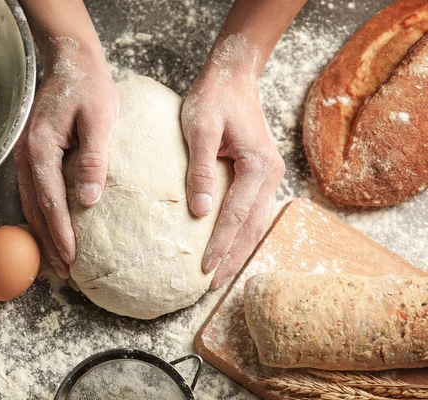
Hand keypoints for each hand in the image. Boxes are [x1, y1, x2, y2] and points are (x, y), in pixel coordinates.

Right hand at [13, 39, 119, 278]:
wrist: (71, 62)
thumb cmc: (89, 88)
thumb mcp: (99, 120)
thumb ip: (93, 160)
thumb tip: (88, 200)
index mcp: (41, 149)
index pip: (51, 201)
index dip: (60, 233)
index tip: (72, 259)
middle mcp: (27, 157)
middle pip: (36, 209)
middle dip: (50, 243)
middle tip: (65, 273)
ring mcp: (26, 156)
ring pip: (32, 204)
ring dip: (44, 234)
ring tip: (58, 261)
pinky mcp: (33, 155)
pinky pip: (34, 193)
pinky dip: (42, 216)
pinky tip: (52, 229)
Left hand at [182, 62, 284, 289]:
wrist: (234, 76)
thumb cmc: (214, 98)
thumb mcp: (199, 130)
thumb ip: (200, 170)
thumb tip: (200, 212)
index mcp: (259, 165)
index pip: (236, 215)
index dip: (220, 244)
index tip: (204, 268)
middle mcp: (271, 174)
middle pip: (251, 226)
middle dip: (232, 257)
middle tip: (211, 285)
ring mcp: (269, 175)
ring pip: (256, 223)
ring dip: (239, 249)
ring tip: (221, 274)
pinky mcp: (260, 174)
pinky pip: (253, 211)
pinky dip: (242, 232)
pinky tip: (230, 246)